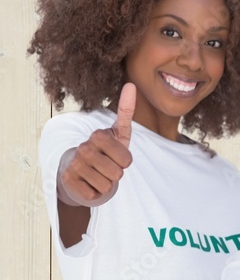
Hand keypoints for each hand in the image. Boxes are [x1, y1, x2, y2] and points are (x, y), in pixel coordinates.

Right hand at [57, 83, 135, 206]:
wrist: (83, 168)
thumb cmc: (107, 150)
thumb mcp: (120, 132)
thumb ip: (126, 111)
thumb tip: (131, 85)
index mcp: (99, 136)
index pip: (127, 160)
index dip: (126, 162)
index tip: (118, 156)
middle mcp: (84, 148)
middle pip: (117, 174)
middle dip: (117, 174)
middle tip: (108, 166)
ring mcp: (74, 164)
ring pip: (106, 186)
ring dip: (106, 184)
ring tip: (99, 174)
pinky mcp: (67, 180)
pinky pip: (93, 195)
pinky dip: (95, 192)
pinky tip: (88, 182)